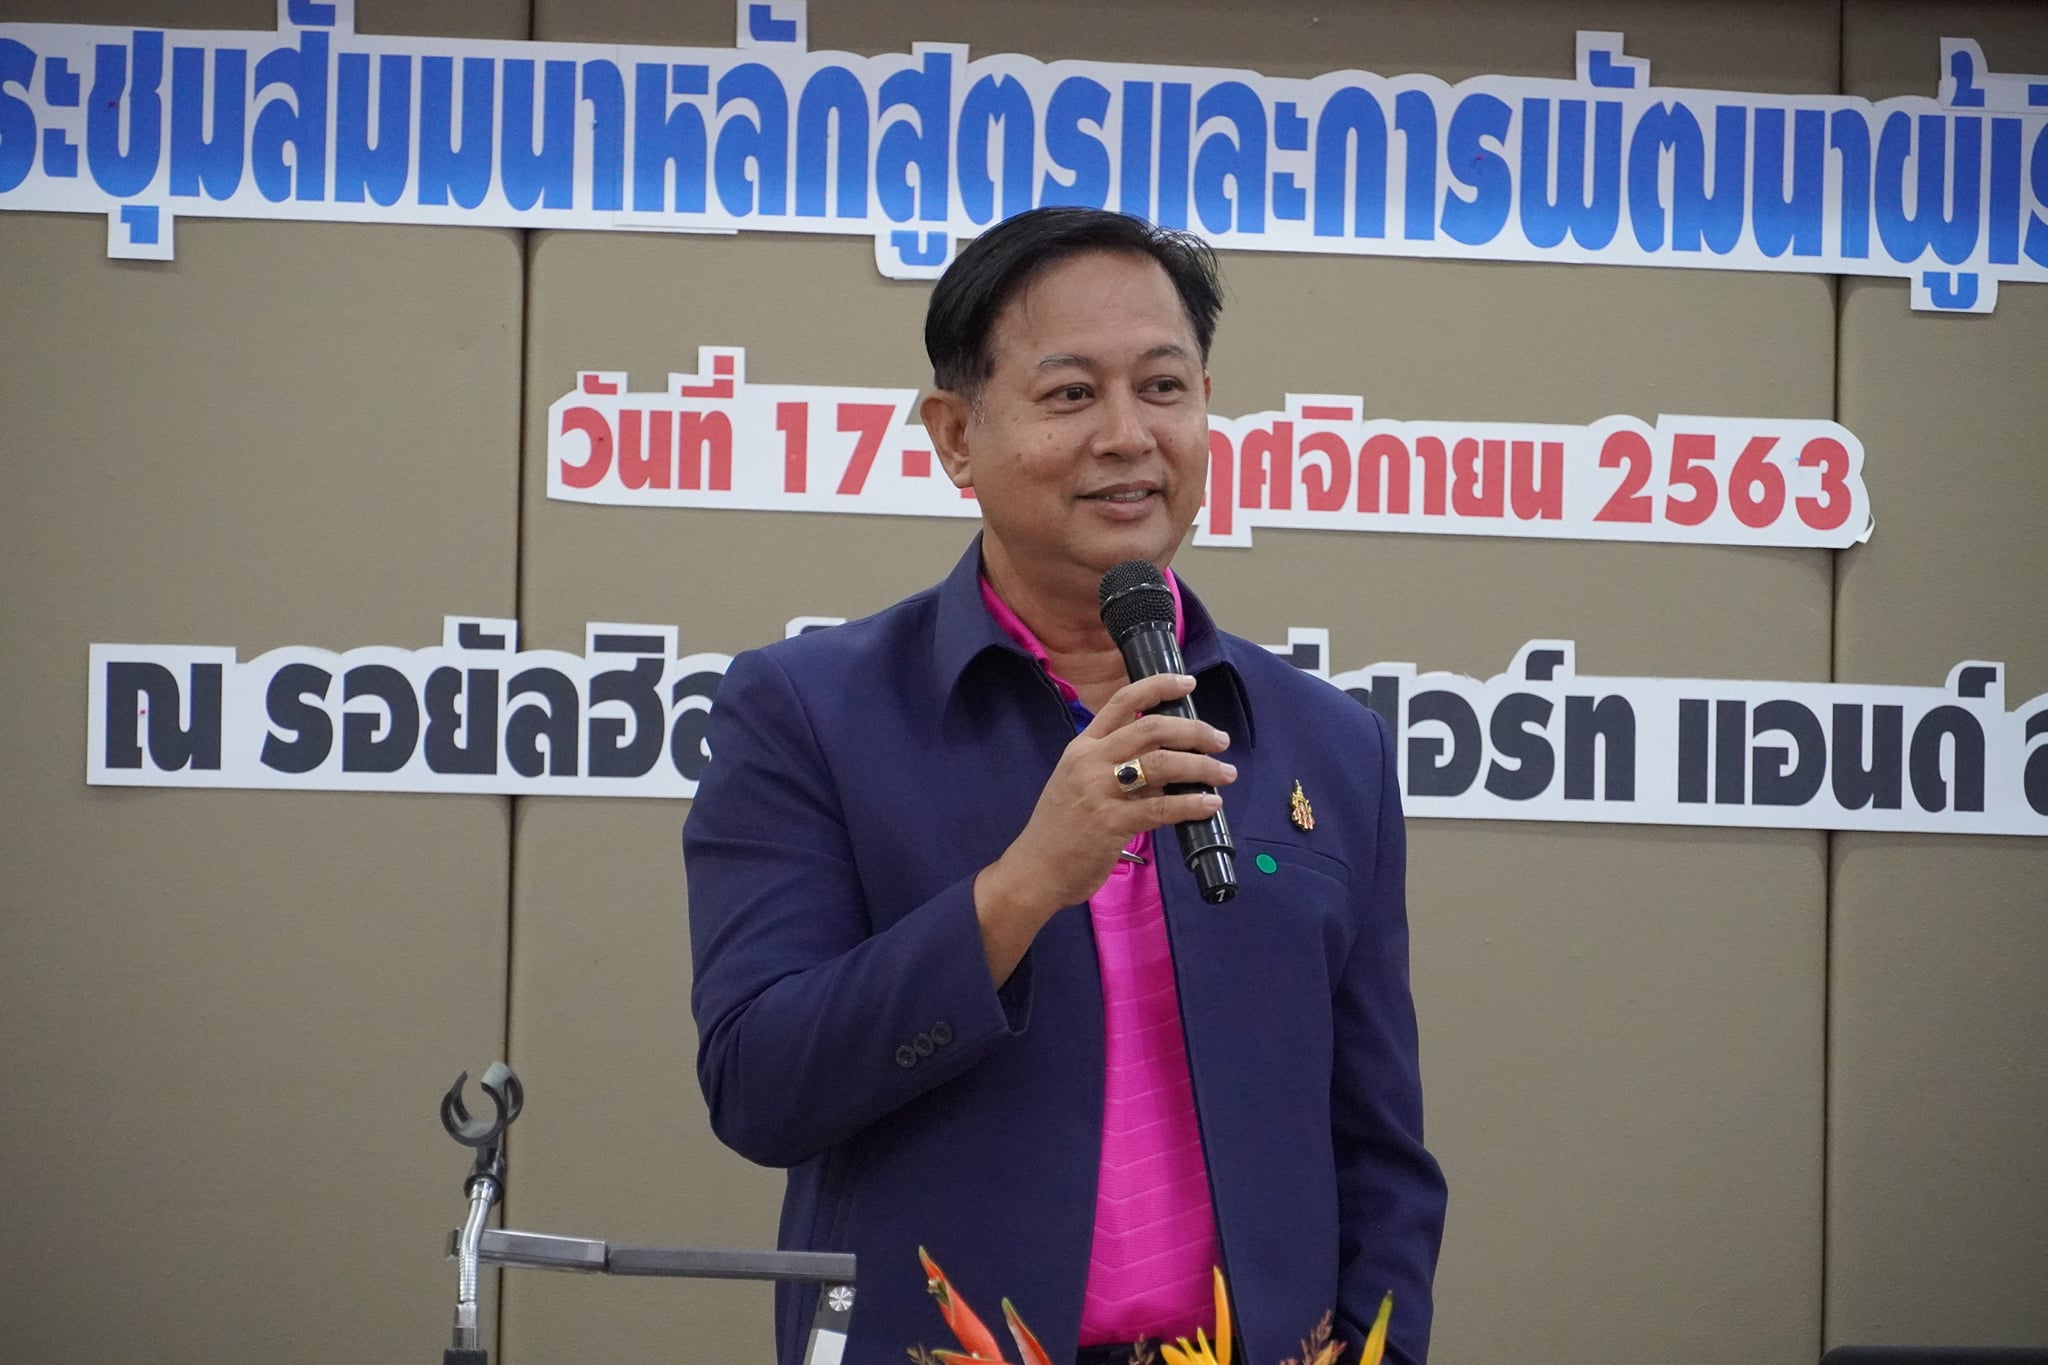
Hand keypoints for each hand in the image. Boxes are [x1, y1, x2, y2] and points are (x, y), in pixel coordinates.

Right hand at [973, 673, 1236, 983]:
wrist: (1035, 870)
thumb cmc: (1060, 829)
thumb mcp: (1080, 783)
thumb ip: (1117, 768)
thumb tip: (1168, 763)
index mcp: (1083, 746)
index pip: (1121, 701)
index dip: (1158, 686)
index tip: (1188, 682)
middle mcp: (1090, 761)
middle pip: (1151, 728)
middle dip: (1194, 731)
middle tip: (1220, 740)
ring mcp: (1099, 791)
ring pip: (1161, 764)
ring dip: (1201, 767)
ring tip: (1225, 774)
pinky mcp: (1111, 822)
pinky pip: (1161, 807)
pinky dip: (1191, 804)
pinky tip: (1210, 805)